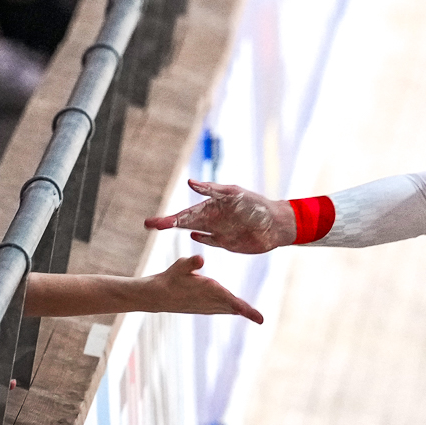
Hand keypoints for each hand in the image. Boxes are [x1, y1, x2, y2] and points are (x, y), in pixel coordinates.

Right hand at [137, 254, 262, 322]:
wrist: (157, 295)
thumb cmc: (170, 278)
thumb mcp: (180, 266)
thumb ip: (191, 263)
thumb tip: (200, 260)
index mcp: (209, 291)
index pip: (230, 300)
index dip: (244, 308)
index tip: (256, 317)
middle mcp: (210, 301)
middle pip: (233, 307)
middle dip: (247, 312)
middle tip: (260, 319)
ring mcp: (207, 306)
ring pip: (228, 309)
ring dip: (240, 311)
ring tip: (256, 317)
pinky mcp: (203, 307)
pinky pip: (222, 309)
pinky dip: (231, 309)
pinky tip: (237, 310)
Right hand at [145, 179, 296, 253]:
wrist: (277, 224)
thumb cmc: (256, 206)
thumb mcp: (234, 194)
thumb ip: (211, 190)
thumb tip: (189, 182)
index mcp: (211, 207)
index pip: (185, 213)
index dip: (168, 218)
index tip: (152, 222)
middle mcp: (212, 218)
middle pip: (185, 222)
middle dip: (166, 223)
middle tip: (148, 224)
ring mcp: (219, 230)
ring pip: (194, 230)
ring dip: (180, 229)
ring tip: (163, 229)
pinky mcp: (228, 242)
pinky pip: (210, 240)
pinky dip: (202, 239)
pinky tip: (193, 237)